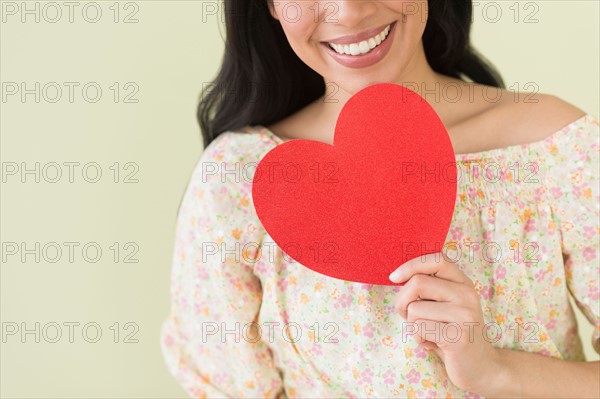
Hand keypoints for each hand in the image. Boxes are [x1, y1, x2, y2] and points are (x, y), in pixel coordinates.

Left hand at [389, 252, 500, 393]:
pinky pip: (418, 329)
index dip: (411, 265)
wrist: (480, 366)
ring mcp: (464, 315)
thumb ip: (429, 288)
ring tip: (429, 333)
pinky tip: (433, 344)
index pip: (436, 260)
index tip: (394, 278)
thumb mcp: (445, 304)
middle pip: (417, 283)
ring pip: (414, 309)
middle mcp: (467, 295)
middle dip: (402, 301)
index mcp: (463, 283)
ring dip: (412, 325)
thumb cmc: (452, 332)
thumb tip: (396, 276)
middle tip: (408, 316)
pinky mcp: (457, 337)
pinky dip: (418, 339)